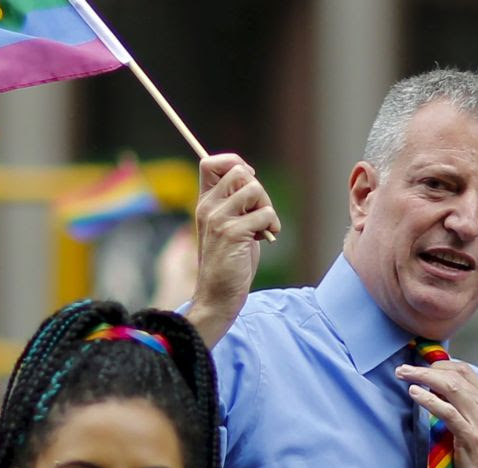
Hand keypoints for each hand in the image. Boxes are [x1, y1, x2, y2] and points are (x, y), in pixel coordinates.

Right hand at [187, 154, 280, 347]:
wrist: (218, 295)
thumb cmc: (229, 261)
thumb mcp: (227, 226)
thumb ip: (235, 203)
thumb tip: (251, 177)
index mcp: (204, 202)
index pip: (210, 162)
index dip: (234, 163)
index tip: (248, 181)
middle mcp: (208, 207)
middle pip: (239, 171)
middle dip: (259, 190)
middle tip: (260, 212)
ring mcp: (219, 219)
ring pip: (254, 189)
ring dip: (267, 207)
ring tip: (263, 228)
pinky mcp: (233, 233)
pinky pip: (265, 214)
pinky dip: (272, 226)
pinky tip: (266, 238)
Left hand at [397, 361, 477, 467]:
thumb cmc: (475, 460)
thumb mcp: (470, 426)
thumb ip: (458, 405)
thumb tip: (431, 387)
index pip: (463, 370)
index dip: (438, 363)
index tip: (416, 364)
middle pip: (454, 375)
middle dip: (425, 368)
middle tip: (402, 369)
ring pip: (450, 387)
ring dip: (422, 377)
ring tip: (403, 375)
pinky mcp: (471, 438)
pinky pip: (447, 412)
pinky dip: (429, 400)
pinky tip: (414, 394)